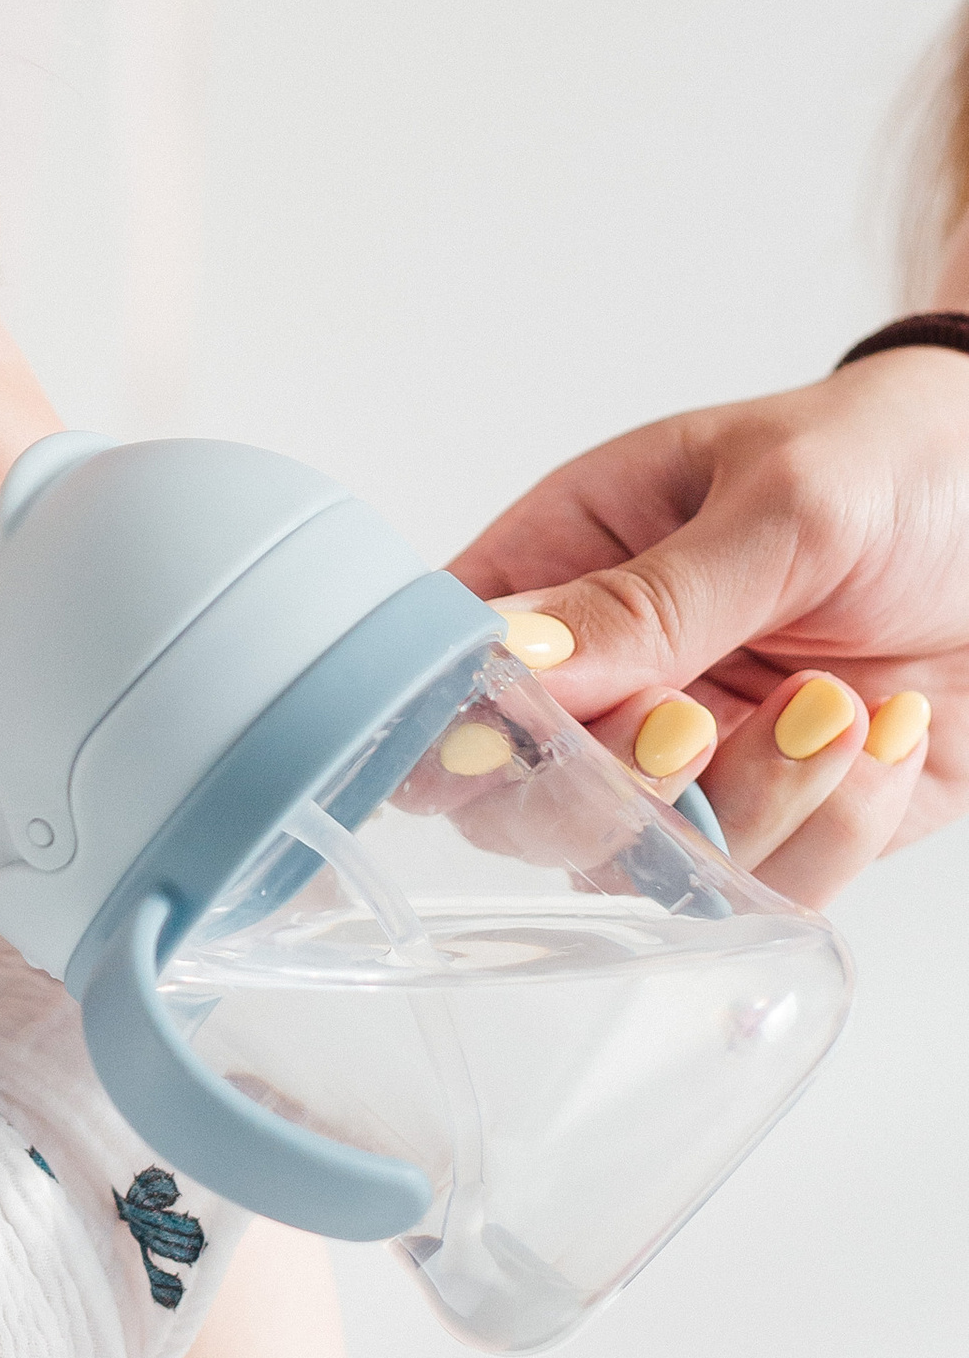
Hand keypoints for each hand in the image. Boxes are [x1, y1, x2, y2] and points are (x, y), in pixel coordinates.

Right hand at [450, 346, 968, 882]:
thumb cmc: (904, 464)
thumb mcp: (780, 501)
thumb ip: (648, 597)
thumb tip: (505, 658)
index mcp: (569, 564)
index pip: (452, 669)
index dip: (459, 720)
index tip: (523, 728)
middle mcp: (612, 682)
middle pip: (521, 804)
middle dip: (614, 786)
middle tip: (698, 720)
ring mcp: (696, 765)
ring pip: (650, 868)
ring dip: (754, 804)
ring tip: (841, 704)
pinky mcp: (791, 825)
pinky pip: (770, 893)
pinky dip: (839, 828)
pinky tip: (887, 731)